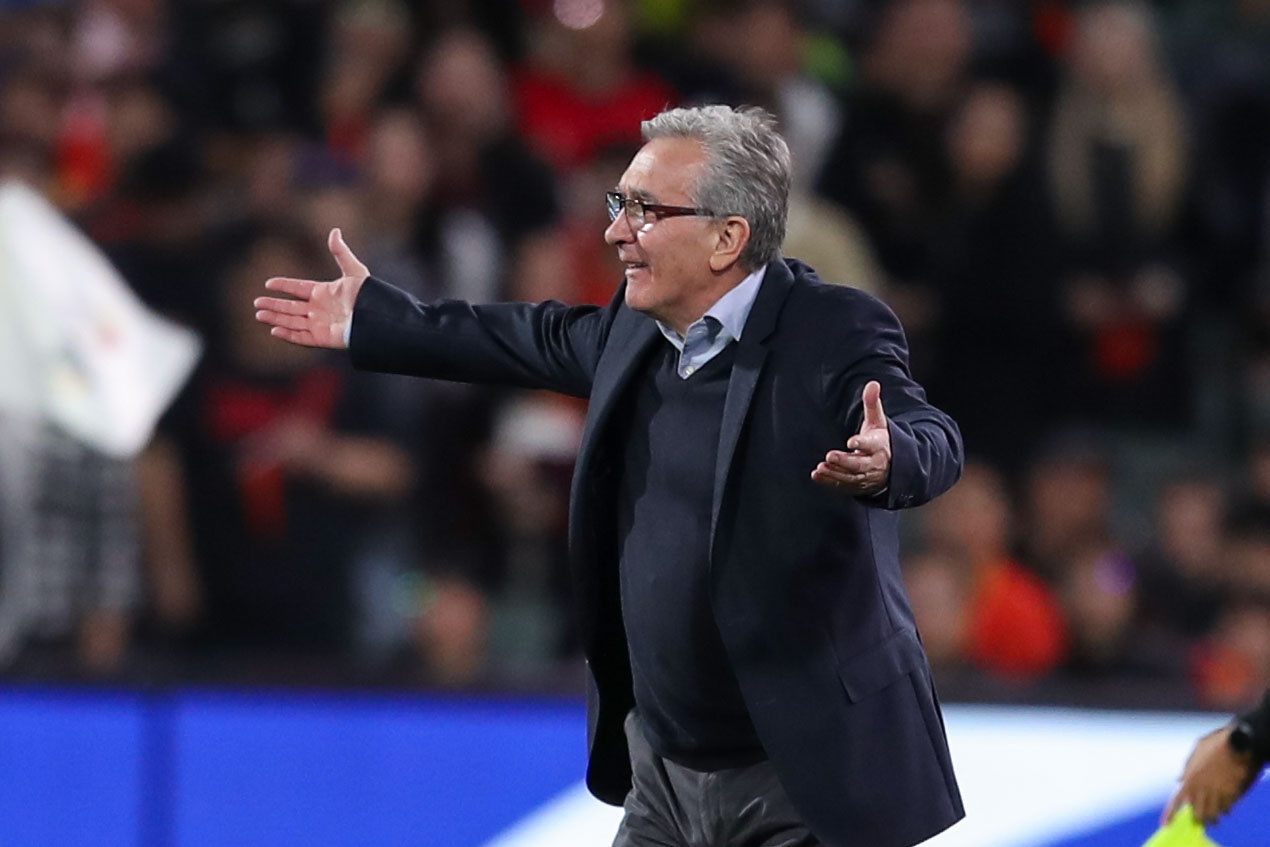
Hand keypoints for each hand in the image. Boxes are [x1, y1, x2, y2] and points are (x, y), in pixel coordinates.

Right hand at [254, 227, 368, 348]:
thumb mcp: (354, 270)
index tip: (268, 283)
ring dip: (275, 318)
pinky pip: (301, 337)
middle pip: (291, 307)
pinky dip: (288, 334)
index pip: (299, 288)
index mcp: (324, 293)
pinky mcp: (323, 338)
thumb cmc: (369, 295)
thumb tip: (335, 231)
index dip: (284, 286)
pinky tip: (273, 330)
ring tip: (258, 314)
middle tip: (256, 303)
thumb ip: (341, 252)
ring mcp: (320, 324)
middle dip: (274, 305)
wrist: (377, 318)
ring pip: (292, 321)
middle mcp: (320, 309)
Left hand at [812, 380, 891, 494]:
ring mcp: (866, 477)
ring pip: (850, 476)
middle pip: (859, 464)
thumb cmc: (880, 439)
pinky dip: (830, 482)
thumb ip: (873, 403)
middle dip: (845, 461)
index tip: (851, 441)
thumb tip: (873, 383)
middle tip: (830, 455)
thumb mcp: (878, 421)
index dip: (861, 443)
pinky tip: (817, 475)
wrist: (893, 467)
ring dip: (835, 473)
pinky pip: (844, 485)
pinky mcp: (857, 485)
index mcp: (879, 445)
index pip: (871, 444)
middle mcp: (874, 463)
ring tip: (820, 468)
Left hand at [1162, 726, 1257, 825]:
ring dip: (1212, 818)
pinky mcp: (1231, 793)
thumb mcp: (1195, 753)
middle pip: (1197, 814)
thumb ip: (1186, 769)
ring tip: (1213, 819)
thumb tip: (1177, 780)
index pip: (1176, 801)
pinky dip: (1225, 811)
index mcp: (1189, 778)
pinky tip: (1225, 809)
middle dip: (1198, 819)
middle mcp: (1201, 788)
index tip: (1165, 824)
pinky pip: (1227, 809)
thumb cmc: (1214, 746)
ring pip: (1213, 815)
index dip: (1170, 814)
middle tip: (1200, 820)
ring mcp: (1217, 791)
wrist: (1236, 743)